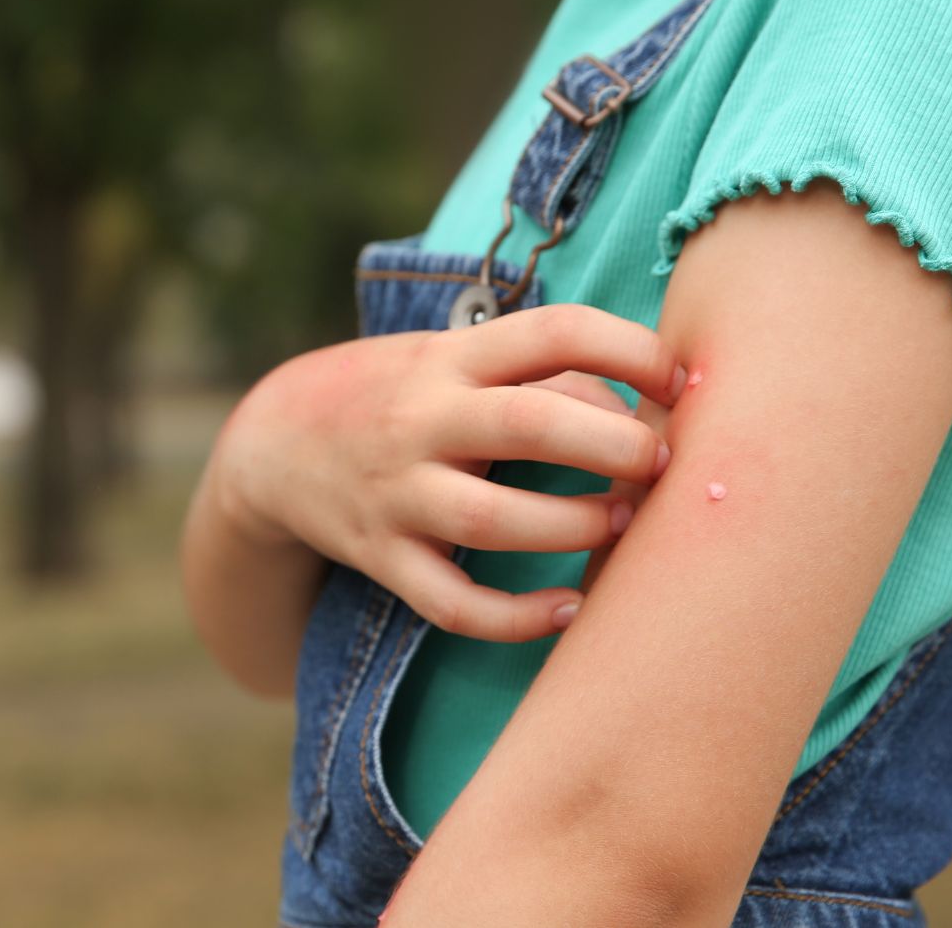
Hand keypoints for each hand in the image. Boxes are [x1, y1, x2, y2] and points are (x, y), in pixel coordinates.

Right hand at [208, 303, 684, 642]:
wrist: (274, 444)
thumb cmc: (401, 393)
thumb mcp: (454, 359)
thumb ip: (541, 373)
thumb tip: (648, 408)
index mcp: (452, 358)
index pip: (551, 333)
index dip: (630, 350)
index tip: (677, 381)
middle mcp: (422, 419)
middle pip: (526, 424)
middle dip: (610, 444)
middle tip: (659, 462)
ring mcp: (397, 493)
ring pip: (490, 522)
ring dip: (570, 527)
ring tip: (619, 525)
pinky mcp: (381, 557)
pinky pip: (451, 604)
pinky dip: (515, 619)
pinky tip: (568, 610)